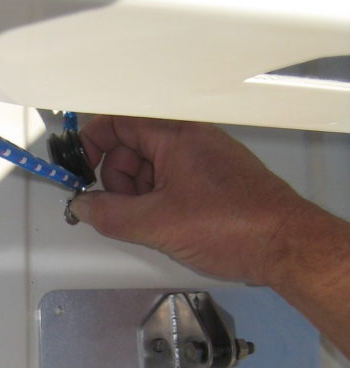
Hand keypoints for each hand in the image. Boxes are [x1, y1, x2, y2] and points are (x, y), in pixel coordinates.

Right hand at [69, 115, 349, 358]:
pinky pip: (173, 182)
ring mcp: (205, 159)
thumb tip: (82, 206)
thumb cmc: (233, 226)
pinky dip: (160, 202)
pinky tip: (168, 227)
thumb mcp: (157, 224)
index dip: (92, 143)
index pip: (118, 122)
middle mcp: (191, 139)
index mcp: (175, 135)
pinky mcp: (216, 181)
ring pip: (151, 168)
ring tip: (149, 225)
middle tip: (120, 211)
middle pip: (131, 147)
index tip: (79, 171)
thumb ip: (110, 214)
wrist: (287, 246)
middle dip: (116, 179)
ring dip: (138, 195)